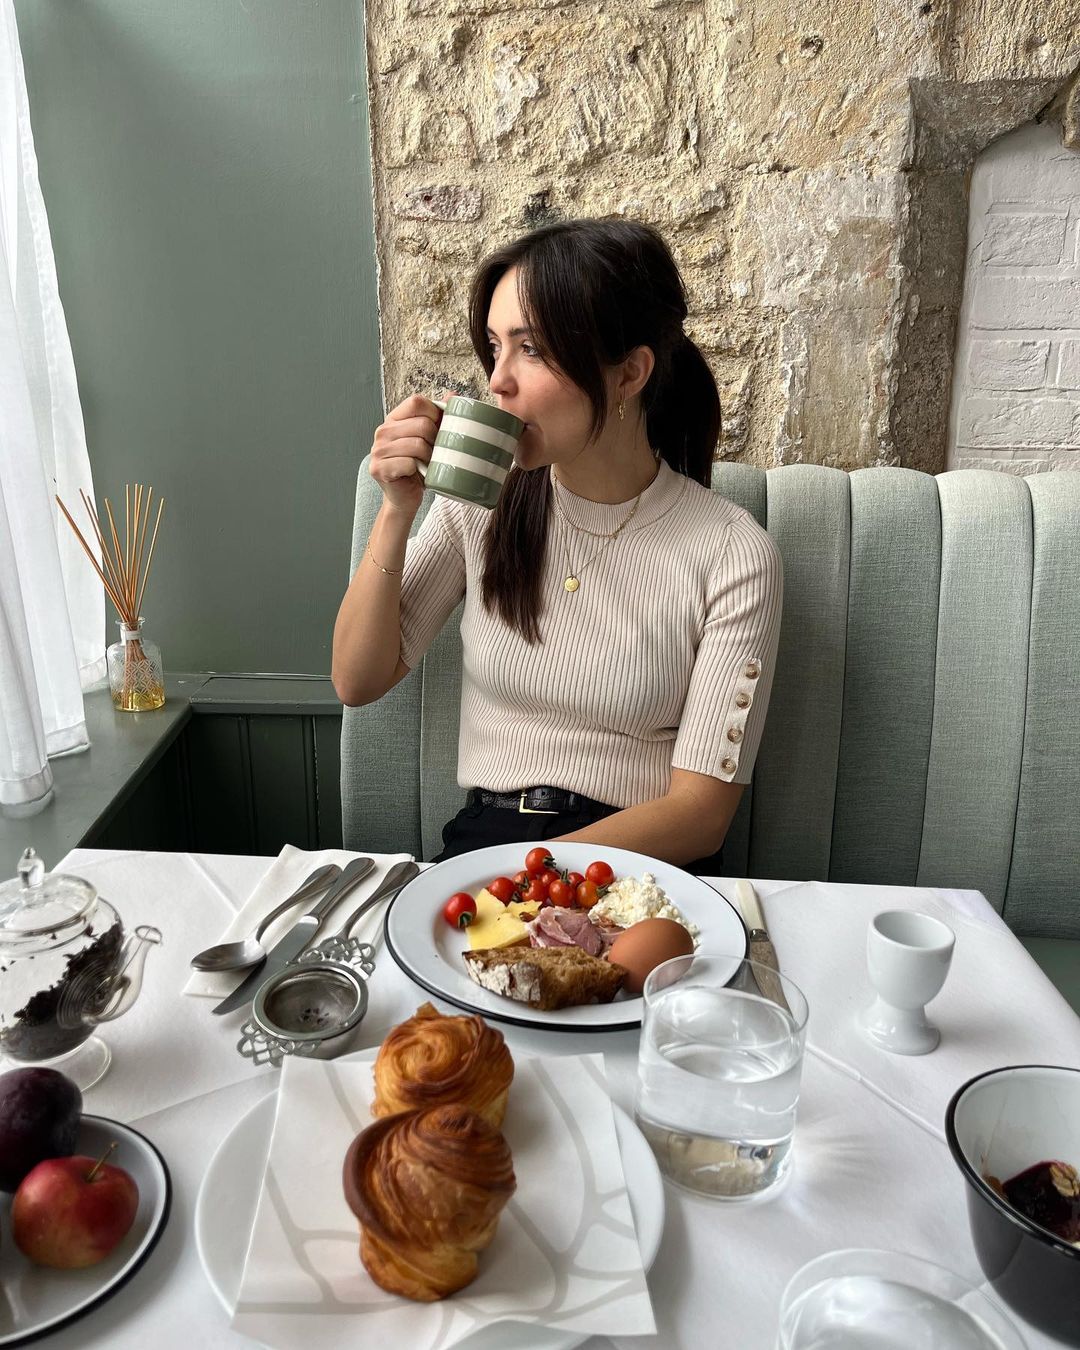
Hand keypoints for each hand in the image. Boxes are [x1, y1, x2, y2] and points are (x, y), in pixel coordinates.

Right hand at [368, 394, 441, 516]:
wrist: (405, 498)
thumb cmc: (419, 468)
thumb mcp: (430, 439)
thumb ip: (439, 416)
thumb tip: (454, 395)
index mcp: (393, 419)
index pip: (417, 402)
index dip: (434, 414)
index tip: (439, 430)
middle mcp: (382, 432)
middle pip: (421, 424)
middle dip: (436, 441)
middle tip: (435, 453)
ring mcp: (378, 450)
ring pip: (417, 445)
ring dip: (429, 458)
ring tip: (427, 464)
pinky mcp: (379, 468)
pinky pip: (409, 463)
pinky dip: (419, 471)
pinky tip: (416, 474)